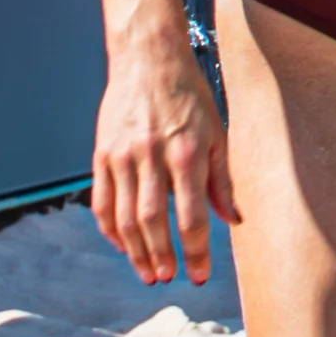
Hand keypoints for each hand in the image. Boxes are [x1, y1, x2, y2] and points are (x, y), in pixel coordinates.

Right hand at [91, 13, 235, 288]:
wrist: (148, 58)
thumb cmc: (189, 97)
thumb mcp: (216, 133)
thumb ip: (222, 179)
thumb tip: (234, 220)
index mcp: (185, 153)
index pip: (191, 216)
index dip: (196, 251)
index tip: (199, 275)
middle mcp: (151, 156)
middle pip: (154, 222)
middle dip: (162, 257)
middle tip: (170, 278)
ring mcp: (121, 156)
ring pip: (124, 218)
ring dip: (136, 251)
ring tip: (148, 272)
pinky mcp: (101, 154)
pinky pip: (101, 201)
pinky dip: (110, 229)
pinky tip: (122, 245)